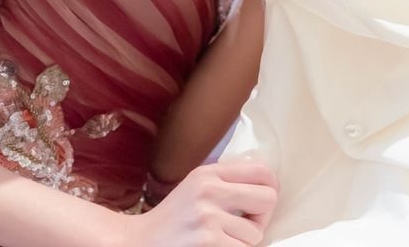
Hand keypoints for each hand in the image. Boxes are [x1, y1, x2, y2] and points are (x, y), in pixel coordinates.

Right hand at [129, 160, 278, 246]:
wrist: (138, 244)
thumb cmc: (172, 220)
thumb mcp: (195, 186)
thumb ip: (225, 179)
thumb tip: (265, 181)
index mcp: (209, 173)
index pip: (260, 170)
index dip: (270, 187)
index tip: (263, 202)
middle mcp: (210, 190)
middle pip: (268, 198)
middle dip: (263, 217)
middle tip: (247, 226)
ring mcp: (209, 217)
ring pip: (256, 233)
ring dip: (245, 243)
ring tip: (224, 241)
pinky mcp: (208, 241)